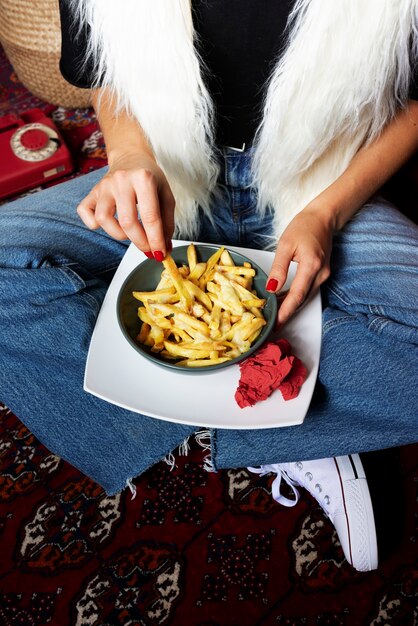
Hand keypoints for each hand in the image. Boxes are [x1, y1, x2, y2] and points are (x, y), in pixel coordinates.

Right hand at [77, 152, 174, 259]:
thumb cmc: (150, 178)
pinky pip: (85, 212)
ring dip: (119, 234)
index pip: (150, 217)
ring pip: (104, 219)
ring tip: (130, 233)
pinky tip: (109, 223)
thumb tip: (164, 249)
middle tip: (148, 249)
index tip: (160, 254)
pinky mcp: (92, 191)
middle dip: (140, 242)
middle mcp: (121, 180)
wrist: (131, 157)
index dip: (156, 240)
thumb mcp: (166, 196)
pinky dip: (94, 223)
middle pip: (127, 222)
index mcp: (143, 178)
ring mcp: (104, 185)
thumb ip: (167, 223)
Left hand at [266, 206, 334, 324]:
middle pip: (302, 300)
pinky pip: (307, 290)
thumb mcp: (285, 245)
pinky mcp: (322, 274)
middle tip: (271, 325)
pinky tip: (282, 300)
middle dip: (286, 313)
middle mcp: (321, 274)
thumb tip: (272, 289)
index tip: (276, 323)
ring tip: (274, 315)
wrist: (323, 218)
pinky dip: (295, 297)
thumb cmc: (304, 226)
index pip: (297, 295)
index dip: (286, 311)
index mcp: (311, 265)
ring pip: (305, 296)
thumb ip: (279, 268)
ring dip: (290, 306)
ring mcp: (323, 275)